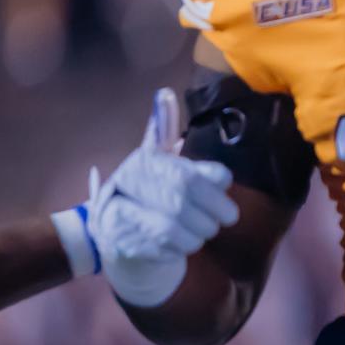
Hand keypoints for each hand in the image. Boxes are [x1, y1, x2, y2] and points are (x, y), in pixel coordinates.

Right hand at [88, 88, 238, 307]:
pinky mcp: (122, 242)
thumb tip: (164, 95)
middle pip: (180, 203)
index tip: (227, 192)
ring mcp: (120, 214)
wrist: (117, 230)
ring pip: (172, 229)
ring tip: (202, 232)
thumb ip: (173, 136)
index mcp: (142, 160)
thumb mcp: (163, 160)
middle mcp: (126, 183)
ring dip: (196, 234)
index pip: (186, 175)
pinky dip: (180, 249)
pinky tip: (182, 244)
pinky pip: (162, 250)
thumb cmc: (152, 191)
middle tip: (224, 219)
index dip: (213, 187)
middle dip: (210, 215)